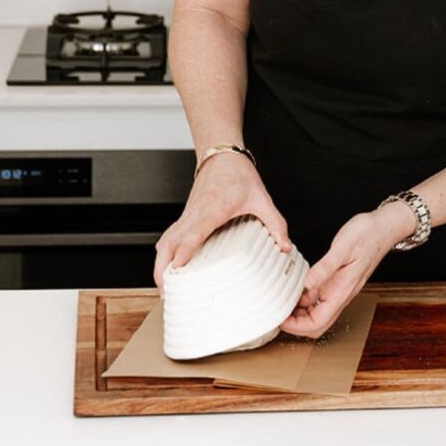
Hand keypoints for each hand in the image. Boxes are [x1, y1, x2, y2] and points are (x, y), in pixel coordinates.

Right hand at [153, 154, 289, 291]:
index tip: (178, 266)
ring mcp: (188, 215)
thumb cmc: (237, 173)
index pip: (194, 231)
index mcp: (214, 209)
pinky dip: (165, 252)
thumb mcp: (261, 197)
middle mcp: (196, 213)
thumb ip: (275, 222)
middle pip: (170, 241)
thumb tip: (284, 245)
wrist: (222, 155)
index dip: (185, 249)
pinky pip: (170, 235)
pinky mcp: (186, 216)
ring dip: (160, 262)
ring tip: (164, 285)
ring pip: (165, 239)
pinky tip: (169, 266)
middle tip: (166, 290)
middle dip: (163, 266)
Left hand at [280, 204, 410, 338]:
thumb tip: (305, 284)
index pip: (317, 323)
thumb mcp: (342, 248)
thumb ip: (323, 268)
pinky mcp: (339, 280)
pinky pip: (321, 297)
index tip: (280, 319)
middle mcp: (341, 294)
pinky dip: (307, 297)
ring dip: (300, 312)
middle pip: (317, 324)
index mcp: (342, 291)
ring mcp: (340, 288)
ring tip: (284, 299)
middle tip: (279, 312)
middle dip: (296, 324)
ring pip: (318, 312)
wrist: (384, 227)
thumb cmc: (367, 235)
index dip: (296, 327)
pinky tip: (298, 285)